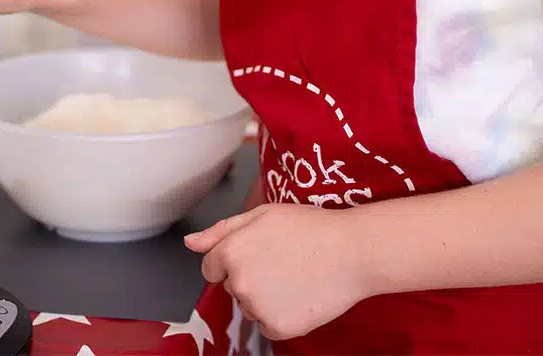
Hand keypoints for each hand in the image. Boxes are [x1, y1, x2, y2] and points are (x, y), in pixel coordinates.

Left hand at [185, 204, 369, 340]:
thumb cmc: (311, 228)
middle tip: (284, 260)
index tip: (258, 255)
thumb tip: (190, 243)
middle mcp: (239, 281)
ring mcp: (258, 307)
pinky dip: (281, 315)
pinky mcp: (277, 327)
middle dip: (251, 276)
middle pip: (232, 287)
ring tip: (296, 275)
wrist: (352, 251)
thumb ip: (221, 231)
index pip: (211, 268)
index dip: (234, 260)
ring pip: (250, 307)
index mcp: (231, 251)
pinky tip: (301, 295)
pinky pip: (268, 325)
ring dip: (266, 297)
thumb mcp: (263, 215)